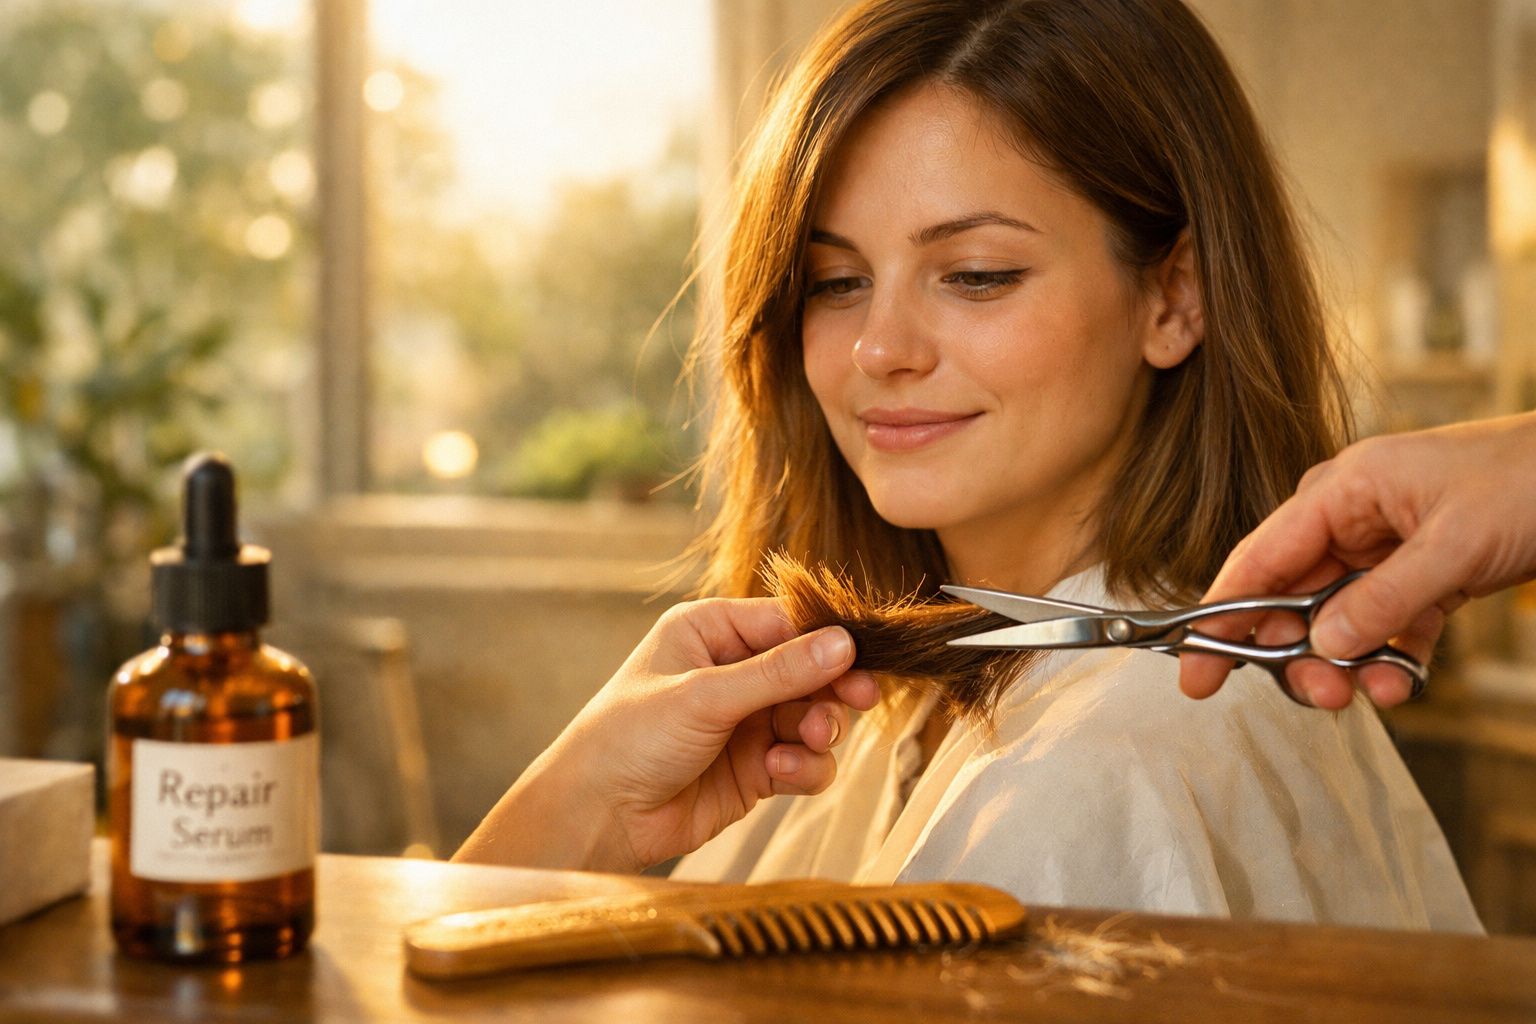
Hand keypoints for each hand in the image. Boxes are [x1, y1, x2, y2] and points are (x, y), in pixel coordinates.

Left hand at [453, 597, 877, 871]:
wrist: (597, 817)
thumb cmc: (628, 738)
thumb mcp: (704, 695)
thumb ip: (779, 672)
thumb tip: (844, 643)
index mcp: (710, 632)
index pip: (787, 623)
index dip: (827, 639)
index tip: (861, 657)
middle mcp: (731, 671)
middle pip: (810, 670)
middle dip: (831, 688)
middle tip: (858, 700)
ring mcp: (746, 722)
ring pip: (813, 717)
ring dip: (819, 730)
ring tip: (805, 742)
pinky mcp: (755, 769)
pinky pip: (804, 760)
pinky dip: (804, 766)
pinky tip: (780, 772)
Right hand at [1179, 413, 1535, 708]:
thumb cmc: (1530, 481)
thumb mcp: (1452, 545)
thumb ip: (1383, 599)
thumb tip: (1320, 646)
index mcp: (1342, 490)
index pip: (1260, 559)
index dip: (1221, 617)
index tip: (1194, 673)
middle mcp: (1354, 518)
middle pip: (1294, 598)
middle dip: (1299, 654)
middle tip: (1321, 696)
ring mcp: (1388, 548)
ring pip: (1339, 620)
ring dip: (1348, 663)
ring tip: (1374, 692)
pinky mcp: (1424, 574)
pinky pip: (1388, 626)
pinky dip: (1390, 659)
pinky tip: (1400, 683)